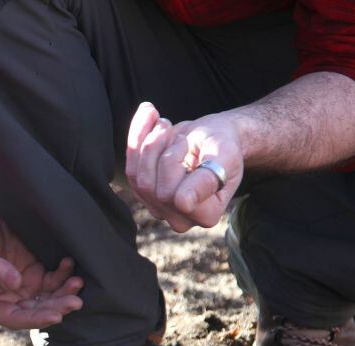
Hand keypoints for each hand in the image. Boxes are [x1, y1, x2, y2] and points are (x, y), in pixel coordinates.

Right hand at [0, 215, 83, 328]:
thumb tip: (15, 284)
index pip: (15, 318)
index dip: (35, 319)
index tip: (55, 316)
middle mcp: (8, 301)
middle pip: (36, 312)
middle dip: (57, 308)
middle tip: (75, 302)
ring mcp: (24, 289)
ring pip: (49, 299)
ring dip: (64, 294)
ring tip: (77, 282)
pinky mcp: (36, 276)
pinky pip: (53, 281)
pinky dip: (63, 275)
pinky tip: (69, 264)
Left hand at [125, 102, 244, 231]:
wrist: (212, 136)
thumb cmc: (223, 144)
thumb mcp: (224, 154)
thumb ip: (208, 178)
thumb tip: (184, 203)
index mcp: (207, 214)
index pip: (173, 195)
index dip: (175, 162)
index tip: (189, 142)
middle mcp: (181, 219)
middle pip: (150, 186)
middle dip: (160, 149)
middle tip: (180, 133)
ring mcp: (159, 208)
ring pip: (137, 176)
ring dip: (148, 142)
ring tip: (165, 124)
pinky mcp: (144, 193)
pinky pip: (130, 167)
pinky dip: (136, 137)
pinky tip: (149, 116)